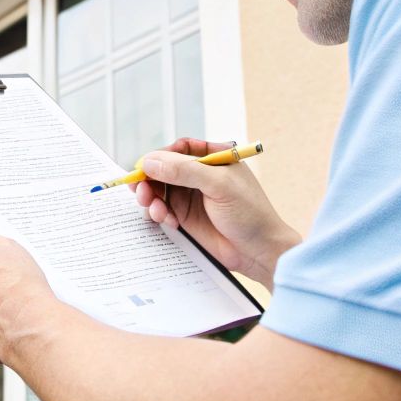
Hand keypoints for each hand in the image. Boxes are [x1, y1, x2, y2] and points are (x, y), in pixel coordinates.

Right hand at [135, 138, 299, 281]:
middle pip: (164, 169)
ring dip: (152, 199)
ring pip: (159, 190)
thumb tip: (149, 162)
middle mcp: (200, 175)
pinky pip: (163, 210)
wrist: (259, 251)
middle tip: (141, 192)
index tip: (144, 167)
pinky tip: (168, 222)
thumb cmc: (250, 213)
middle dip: (149, 180)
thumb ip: (184, 171)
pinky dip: (159, 214)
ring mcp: (192, 197)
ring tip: (156, 211)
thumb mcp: (218, 185)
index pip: (179, 148)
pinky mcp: (186, 217)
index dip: (160, 156)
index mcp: (214, 157)